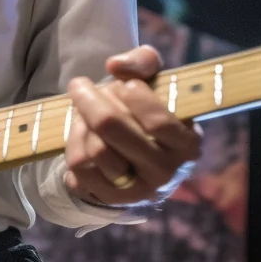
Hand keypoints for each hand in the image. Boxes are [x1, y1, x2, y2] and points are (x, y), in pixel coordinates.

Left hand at [63, 44, 201, 205]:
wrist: (135, 154)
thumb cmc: (146, 111)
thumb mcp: (154, 80)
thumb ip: (143, 61)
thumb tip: (115, 66)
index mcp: (188, 145)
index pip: (158, 120)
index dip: (132, 94)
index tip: (123, 83)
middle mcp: (165, 173)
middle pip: (111, 128)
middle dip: (89, 100)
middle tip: (79, 86)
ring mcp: (136, 191)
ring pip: (91, 150)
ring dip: (79, 124)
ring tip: (81, 113)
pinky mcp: (109, 200)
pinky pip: (77, 171)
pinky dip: (72, 147)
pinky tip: (80, 136)